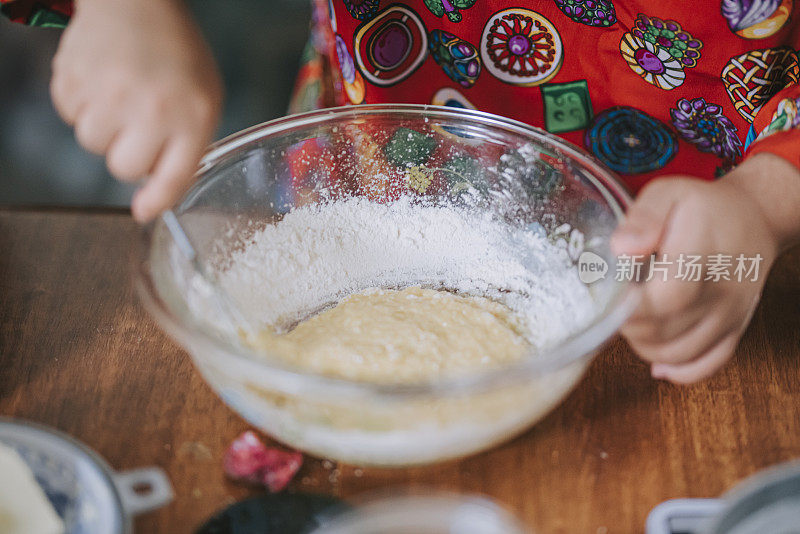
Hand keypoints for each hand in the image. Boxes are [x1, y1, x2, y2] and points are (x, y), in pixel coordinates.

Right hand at [50, 0, 222, 221]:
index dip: (157, 201)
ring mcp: (110, 93)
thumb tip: (154, 195)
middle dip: (128, 155)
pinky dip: (81, 105)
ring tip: (121, 96)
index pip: (172, 176)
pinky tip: (101, 81)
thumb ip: (188, 145)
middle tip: (138, 127)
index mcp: (193, 116)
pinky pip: (68, 116)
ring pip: (92, 144)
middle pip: (124, 169)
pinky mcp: (73, 79)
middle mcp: (153, 108)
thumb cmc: (176, 55)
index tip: (144, 211)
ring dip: (104, 128)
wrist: (137, 2)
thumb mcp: (205, 99)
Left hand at [611, 154, 799, 382]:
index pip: (666, 299)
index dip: (631, 307)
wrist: (755, 218)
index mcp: (700, 256)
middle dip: (627, 323)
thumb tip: (621, 249)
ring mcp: (729, 316)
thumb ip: (643, 217)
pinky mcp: (734, 329)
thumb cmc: (703, 206)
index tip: (609, 297)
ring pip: (677, 353)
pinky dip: (678, 370)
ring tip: (634, 319)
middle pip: (664, 331)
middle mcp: (719, 293)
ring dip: (644, 344)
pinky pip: (707, 365)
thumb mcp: (669, 193)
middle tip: (616, 301)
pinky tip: (657, 363)